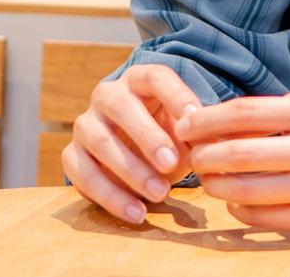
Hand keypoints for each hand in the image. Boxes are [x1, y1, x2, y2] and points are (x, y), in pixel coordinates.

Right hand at [63, 63, 200, 224]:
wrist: (134, 157)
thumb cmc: (167, 137)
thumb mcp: (185, 132)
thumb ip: (200, 135)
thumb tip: (217, 144)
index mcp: (139, 80)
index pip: (155, 77)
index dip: (175, 95)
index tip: (196, 120)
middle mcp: (107, 96)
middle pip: (121, 106)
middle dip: (147, 136)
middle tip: (170, 162)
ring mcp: (86, 124)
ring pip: (100, 141)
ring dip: (131, 170)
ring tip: (160, 194)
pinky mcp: (72, 154)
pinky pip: (82, 173)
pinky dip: (110, 196)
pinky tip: (137, 212)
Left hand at [177, 94, 289, 236]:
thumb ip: (277, 112)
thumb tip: (220, 119)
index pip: (245, 113)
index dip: (208, 119)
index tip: (186, 125)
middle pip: (239, 153)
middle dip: (204, 155)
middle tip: (191, 155)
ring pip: (246, 189)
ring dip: (216, 185)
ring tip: (207, 178)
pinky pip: (263, 217)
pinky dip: (239, 209)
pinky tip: (233, 200)